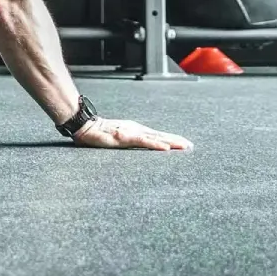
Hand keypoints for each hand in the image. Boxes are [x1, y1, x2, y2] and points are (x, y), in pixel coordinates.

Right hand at [69, 117, 191, 150]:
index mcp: (136, 131)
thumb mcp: (118, 137)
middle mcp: (136, 130)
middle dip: (176, 140)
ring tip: (184, 146)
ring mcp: (131, 133)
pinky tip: (165, 148)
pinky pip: (143, 142)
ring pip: (156, 138)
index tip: (185, 143)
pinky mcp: (125, 137)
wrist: (85, 127)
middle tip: (190, 146)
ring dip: (171, 142)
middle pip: (160, 135)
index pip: (157, 135)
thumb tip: (140, 144)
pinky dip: (155, 144)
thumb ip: (129, 140)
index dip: (172, 139)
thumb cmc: (100, 134)